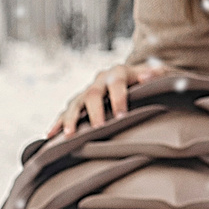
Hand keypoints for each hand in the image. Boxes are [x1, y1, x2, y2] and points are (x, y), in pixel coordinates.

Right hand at [48, 60, 171, 136]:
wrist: (135, 78)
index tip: (121, 115)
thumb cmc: (150, 81)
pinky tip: (49, 135)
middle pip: (92, 94)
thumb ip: (158, 74)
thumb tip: (152, 75)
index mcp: (119, 72)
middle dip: (94, 111)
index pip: (117, 83)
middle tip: (98, 127)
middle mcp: (99, 80)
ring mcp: (87, 92)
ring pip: (75, 104)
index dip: (119, 98)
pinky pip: (64, 113)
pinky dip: (57, 123)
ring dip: (70, 119)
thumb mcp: (159, 75)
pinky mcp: (78, 104)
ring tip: (68, 135)